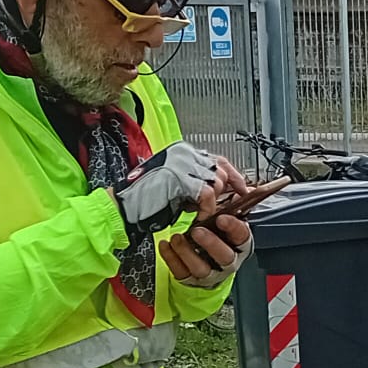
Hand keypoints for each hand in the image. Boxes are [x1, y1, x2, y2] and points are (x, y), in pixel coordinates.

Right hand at [113, 143, 238, 240]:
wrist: (125, 205)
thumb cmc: (146, 198)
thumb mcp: (177, 184)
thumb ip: (195, 181)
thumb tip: (218, 189)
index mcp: (182, 152)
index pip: (217, 159)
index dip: (233, 175)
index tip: (242, 188)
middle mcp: (184, 154)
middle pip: (220, 169)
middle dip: (224, 190)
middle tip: (217, 206)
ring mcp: (182, 164)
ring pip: (216, 182)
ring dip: (212, 201)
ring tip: (199, 211)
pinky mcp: (181, 178)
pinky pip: (207, 195)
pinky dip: (206, 208)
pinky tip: (198, 215)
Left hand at [161, 208, 250, 286]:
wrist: (206, 256)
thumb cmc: (217, 232)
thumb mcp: (226, 214)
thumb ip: (231, 199)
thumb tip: (241, 188)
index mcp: (238, 242)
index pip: (241, 236)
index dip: (233, 227)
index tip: (222, 218)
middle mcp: (227, 259)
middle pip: (225, 256)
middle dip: (211, 243)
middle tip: (198, 231)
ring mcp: (209, 271)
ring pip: (202, 268)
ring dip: (188, 252)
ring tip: (177, 238)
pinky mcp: (191, 277)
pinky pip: (181, 272)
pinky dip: (171, 258)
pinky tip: (165, 245)